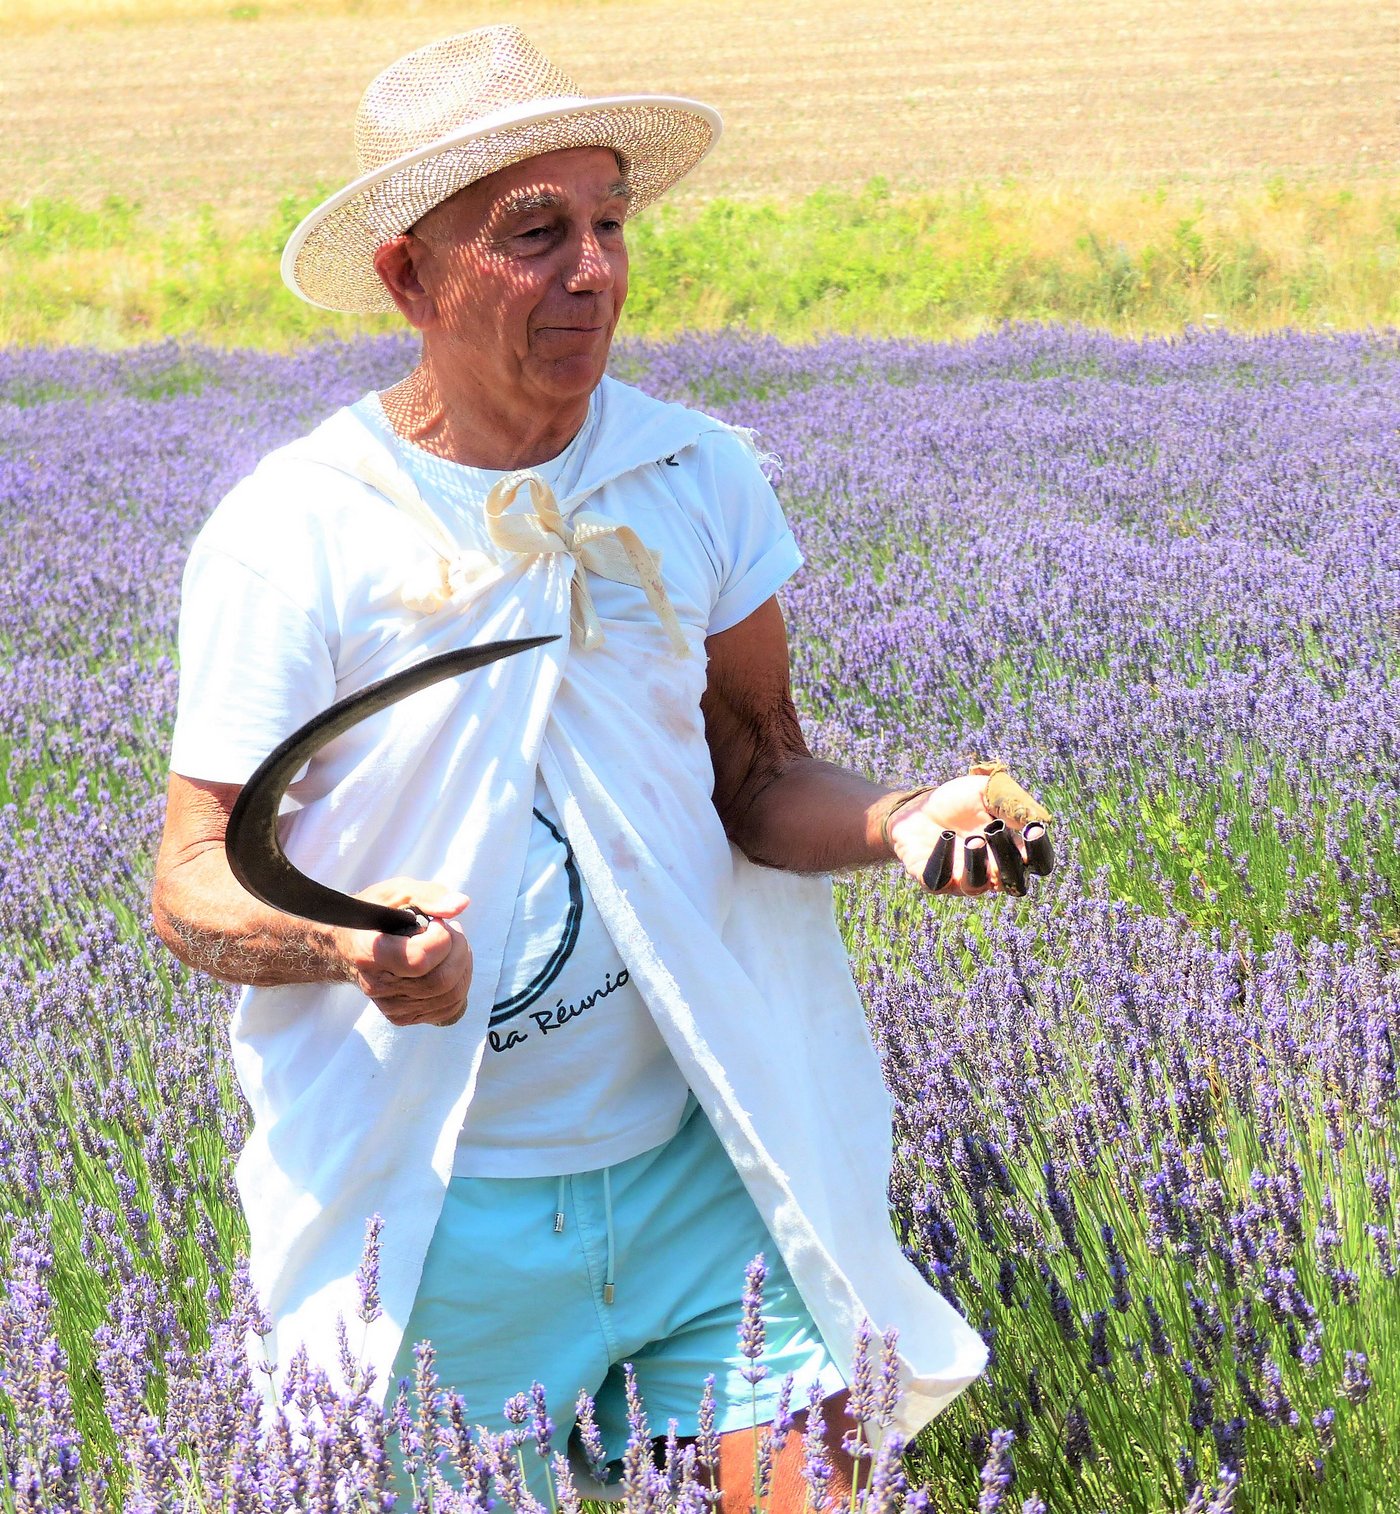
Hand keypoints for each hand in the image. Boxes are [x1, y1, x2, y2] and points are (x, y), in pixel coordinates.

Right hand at [332, 878, 472, 1026]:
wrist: (351, 944)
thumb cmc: (377, 914)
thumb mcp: (398, 891)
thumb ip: (429, 896)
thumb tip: (461, 905)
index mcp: (368, 953)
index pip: (419, 960)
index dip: (441, 938)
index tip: (436, 922)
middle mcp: (376, 986)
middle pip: (440, 982)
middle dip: (459, 950)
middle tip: (452, 930)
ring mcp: (390, 1006)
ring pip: (450, 997)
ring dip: (463, 965)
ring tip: (451, 945)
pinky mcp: (402, 1016)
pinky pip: (448, 1009)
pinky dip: (459, 984)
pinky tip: (448, 965)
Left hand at [886, 774, 1027, 895]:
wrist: (916, 807)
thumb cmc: (957, 802)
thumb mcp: (985, 791)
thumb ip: (1009, 801)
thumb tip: (1037, 819)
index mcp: (1011, 853)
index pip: (1038, 863)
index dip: (1039, 851)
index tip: (1032, 830)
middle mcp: (990, 873)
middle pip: (1014, 885)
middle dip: (1010, 863)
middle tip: (997, 834)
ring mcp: (960, 880)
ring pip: (976, 886)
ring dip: (977, 864)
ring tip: (973, 838)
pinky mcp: (931, 880)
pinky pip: (939, 880)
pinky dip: (944, 859)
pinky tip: (945, 835)